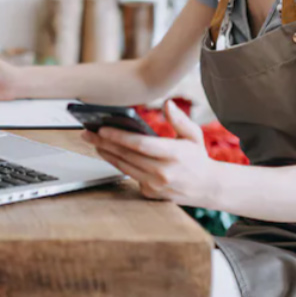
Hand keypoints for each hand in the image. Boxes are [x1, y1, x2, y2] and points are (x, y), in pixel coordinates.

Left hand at [81, 100, 215, 204]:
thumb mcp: (194, 135)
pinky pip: (129, 176)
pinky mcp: (150, 193)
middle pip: (126, 156)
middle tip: (88, 132)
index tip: (103, 128)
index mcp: (174, 155)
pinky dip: (117, 164)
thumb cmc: (197, 158)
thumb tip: (167, 103)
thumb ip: (179, 120)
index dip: (119, 137)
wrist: (207, 188)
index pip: (140, 145)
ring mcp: (156, 185)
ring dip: (106, 153)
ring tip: (93, 141)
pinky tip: (108, 153)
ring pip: (124, 167)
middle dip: (104, 142)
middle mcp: (163, 172)